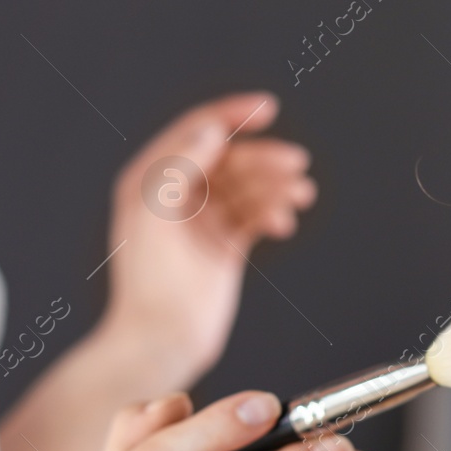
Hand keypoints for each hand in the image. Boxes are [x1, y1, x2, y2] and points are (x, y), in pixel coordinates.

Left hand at [101, 92, 314, 384]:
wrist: (161, 341)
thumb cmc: (148, 282)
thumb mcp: (155, 213)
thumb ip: (180, 164)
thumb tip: (213, 129)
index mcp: (151, 180)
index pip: (197, 131)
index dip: (231, 114)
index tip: (268, 108)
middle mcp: (177, 196)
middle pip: (230, 159)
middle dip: (264, 158)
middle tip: (298, 165)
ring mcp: (202, 221)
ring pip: (248, 187)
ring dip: (276, 185)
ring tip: (301, 194)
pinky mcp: (224, 247)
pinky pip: (256, 216)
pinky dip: (272, 212)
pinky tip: (283, 223)